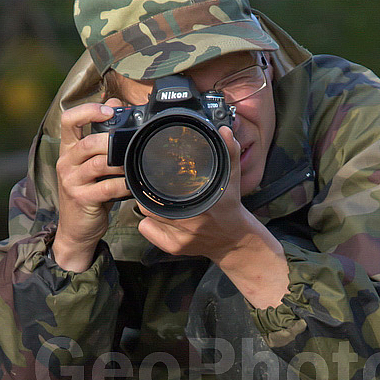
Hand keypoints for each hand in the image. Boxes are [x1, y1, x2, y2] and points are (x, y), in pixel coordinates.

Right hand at [51, 100, 130, 271]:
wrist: (77, 230)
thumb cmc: (90, 194)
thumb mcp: (94, 165)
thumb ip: (102, 136)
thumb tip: (116, 104)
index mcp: (68, 150)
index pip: (68, 120)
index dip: (88, 110)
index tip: (110, 111)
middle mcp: (66, 163)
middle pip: (87, 143)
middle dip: (111, 142)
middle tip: (130, 144)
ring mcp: (72, 182)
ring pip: (97, 164)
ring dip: (120, 164)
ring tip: (134, 165)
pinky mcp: (82, 199)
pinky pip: (106, 187)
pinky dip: (123, 185)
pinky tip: (133, 185)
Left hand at [137, 128, 289, 308]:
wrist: (233, 240)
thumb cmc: (229, 207)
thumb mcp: (232, 178)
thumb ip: (229, 152)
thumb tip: (225, 131)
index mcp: (202, 205)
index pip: (161, 191)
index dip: (152, 181)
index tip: (151, 173)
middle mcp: (190, 224)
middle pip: (148, 203)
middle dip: (148, 192)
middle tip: (153, 185)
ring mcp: (180, 238)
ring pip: (146, 216)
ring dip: (148, 206)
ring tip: (157, 199)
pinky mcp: (174, 248)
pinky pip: (147, 230)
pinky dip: (148, 223)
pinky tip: (159, 218)